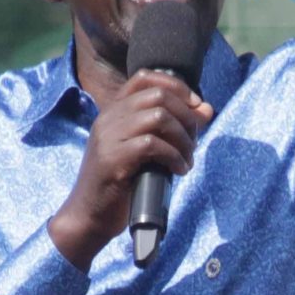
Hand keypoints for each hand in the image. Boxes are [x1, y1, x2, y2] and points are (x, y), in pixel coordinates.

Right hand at [47, 73, 214, 268]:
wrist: (88, 216)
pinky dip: (174, 156)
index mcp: (113, 112)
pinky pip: (152, 145)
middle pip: (158, 95)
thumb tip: (206, 109)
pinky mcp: (113, 159)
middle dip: (186, 115)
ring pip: (158, 117)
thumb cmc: (119, 185)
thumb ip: (169, 129)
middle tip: (194, 141)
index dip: (177, 86)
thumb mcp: (144, 150)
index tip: (196, 107)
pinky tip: (179, 170)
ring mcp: (108, 137)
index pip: (145, 77)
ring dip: (183, 138)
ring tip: (188, 158)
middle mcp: (108, 118)